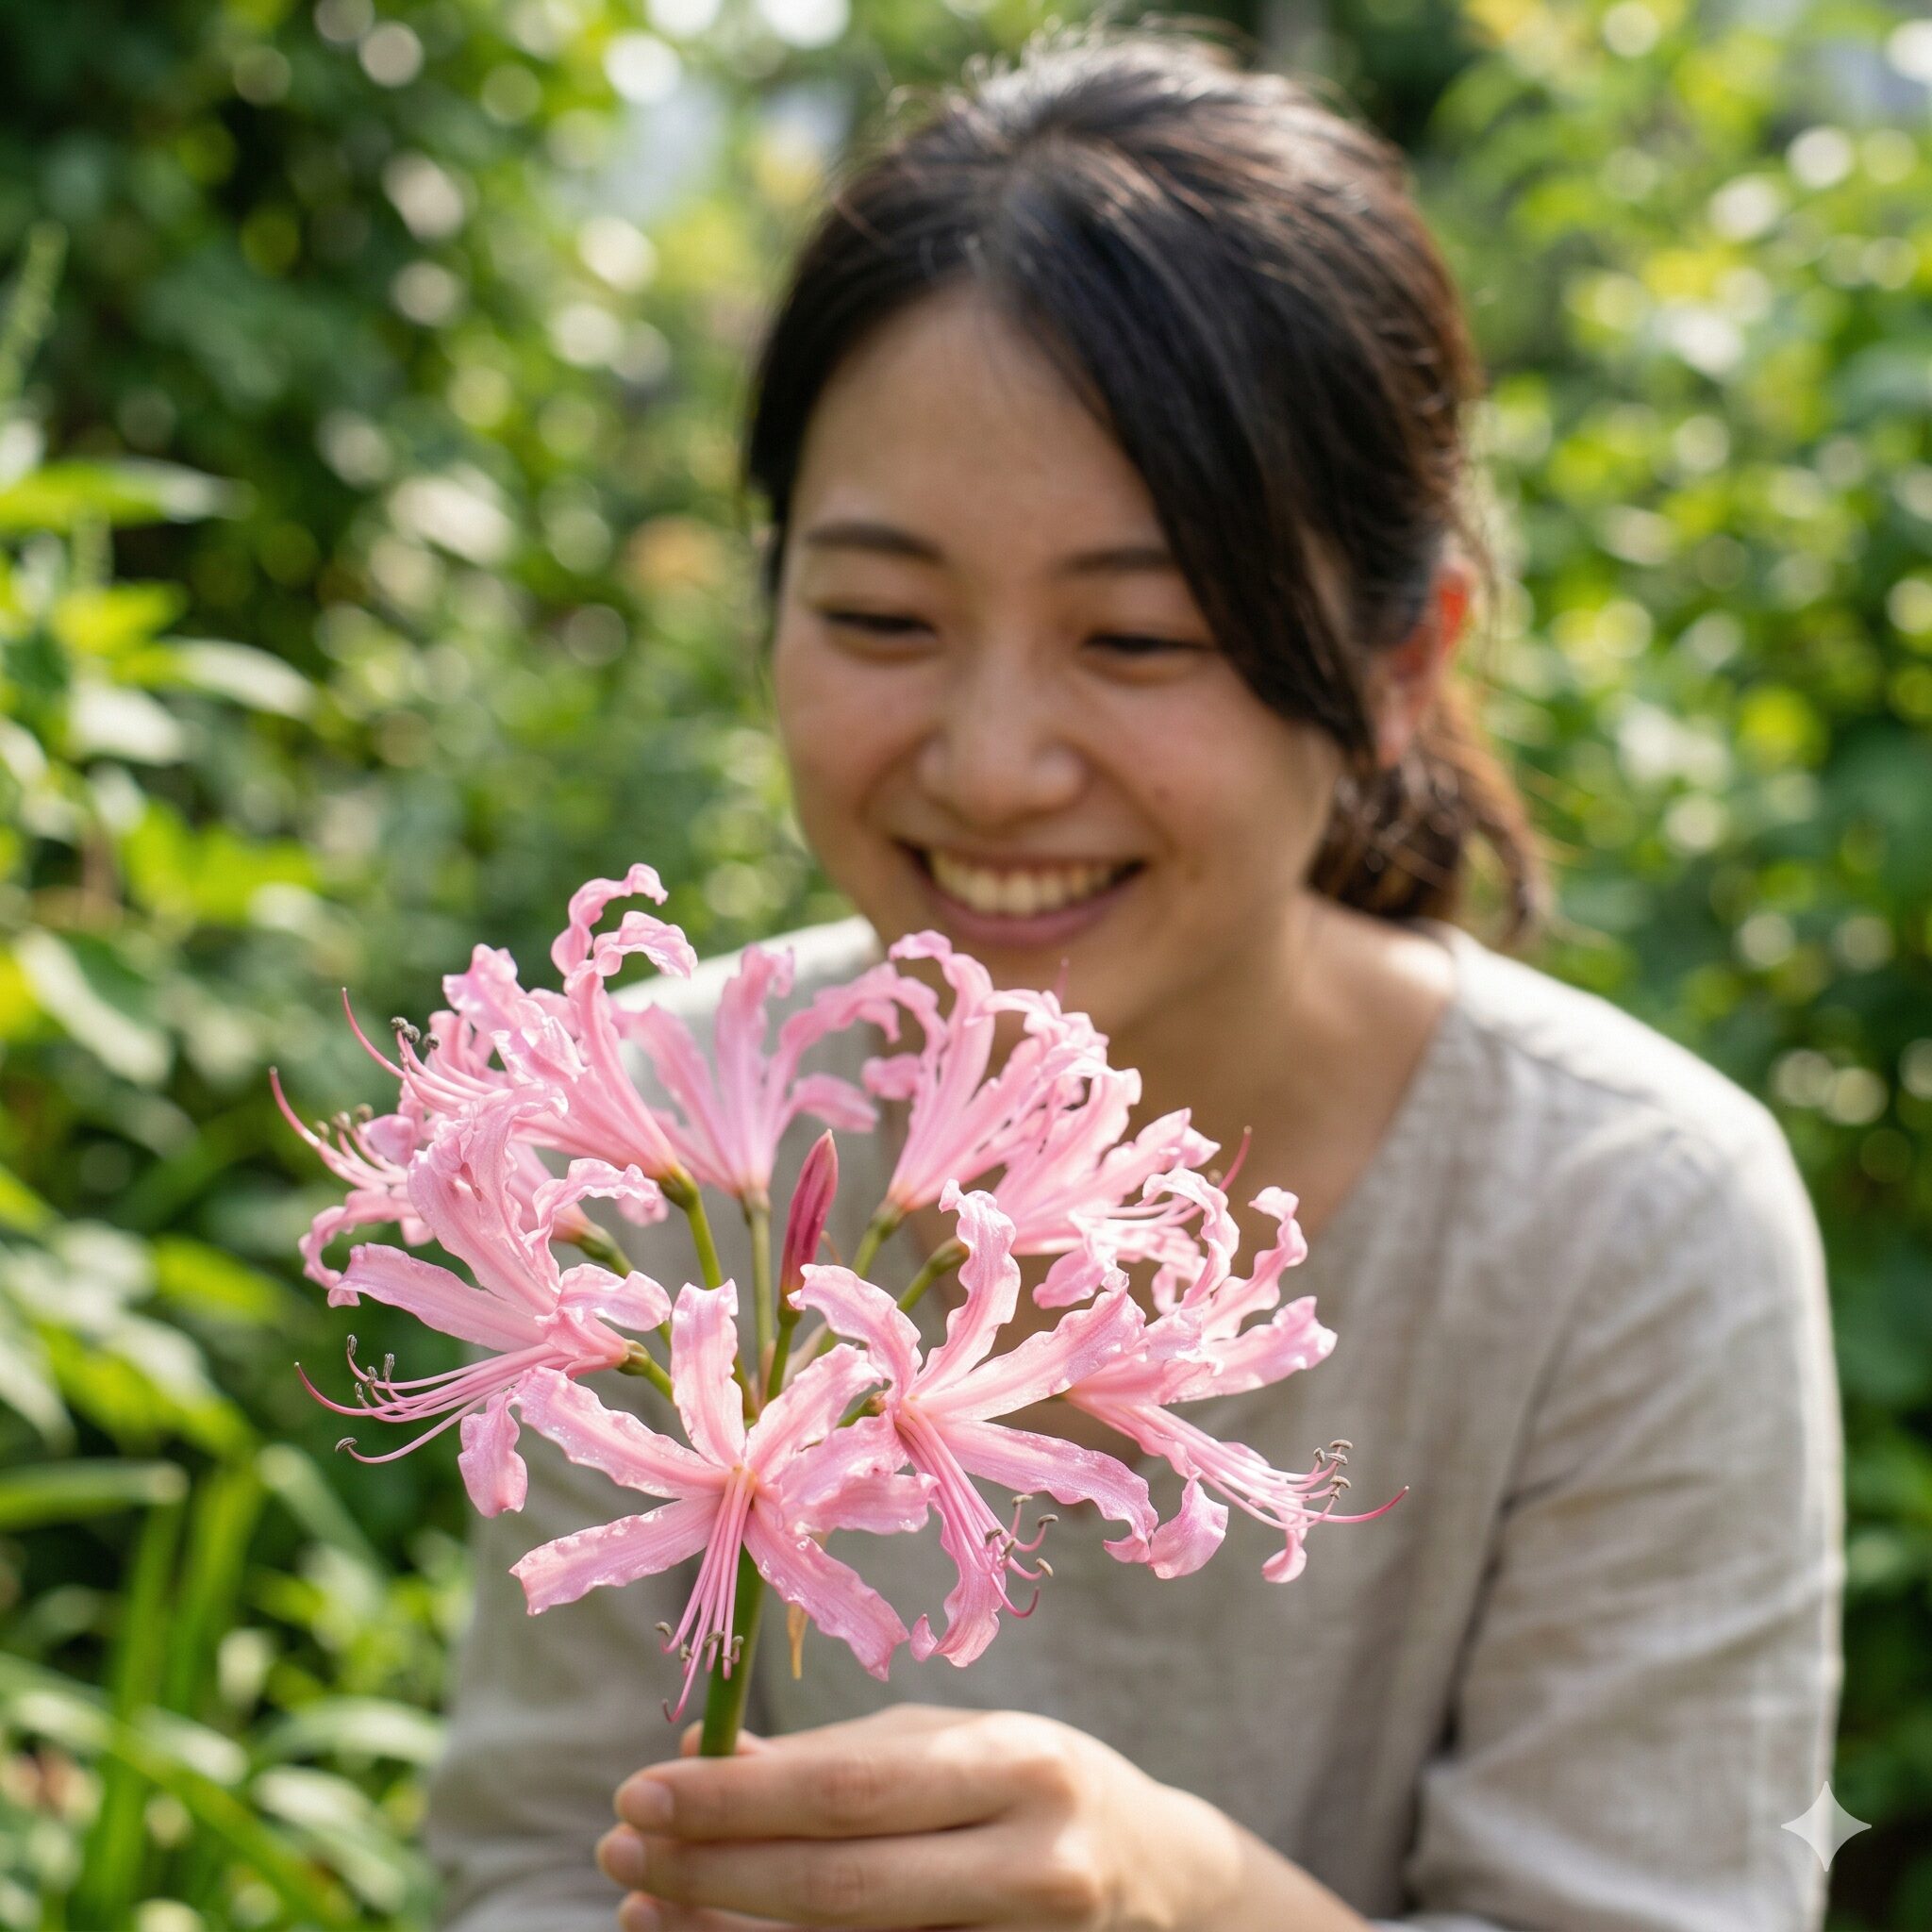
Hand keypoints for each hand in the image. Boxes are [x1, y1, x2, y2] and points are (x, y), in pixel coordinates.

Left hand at [595, 1702, 1254, 1930]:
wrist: (1161, 1877)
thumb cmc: (1034, 1781)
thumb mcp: (956, 1741)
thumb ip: (839, 1754)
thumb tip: (702, 1758)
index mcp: (1017, 1765)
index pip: (851, 1790)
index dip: (735, 1797)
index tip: (640, 1788)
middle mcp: (1030, 1863)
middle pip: (839, 1888)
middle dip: (712, 1871)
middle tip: (616, 1850)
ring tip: (645, 1906)